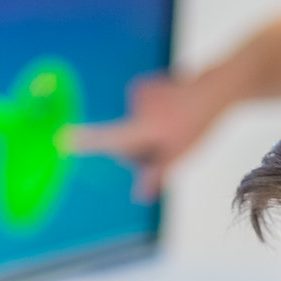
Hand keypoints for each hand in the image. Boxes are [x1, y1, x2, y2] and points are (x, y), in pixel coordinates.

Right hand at [73, 72, 217, 197]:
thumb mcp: (180, 154)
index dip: (87, 141)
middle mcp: (138, 108)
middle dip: (138, 146)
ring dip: (147, 128)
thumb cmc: (198, 123)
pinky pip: (137, 110)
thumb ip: (157, 174)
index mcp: (147, 127)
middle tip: (168, 142)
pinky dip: (150, 114)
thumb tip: (139, 194)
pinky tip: (170, 111)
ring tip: (174, 124)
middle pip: (122, 139)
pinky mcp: (141, 86)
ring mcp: (139, 94)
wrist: (217, 89)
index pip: (111, 138)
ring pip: (131, 124)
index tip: (62, 140)